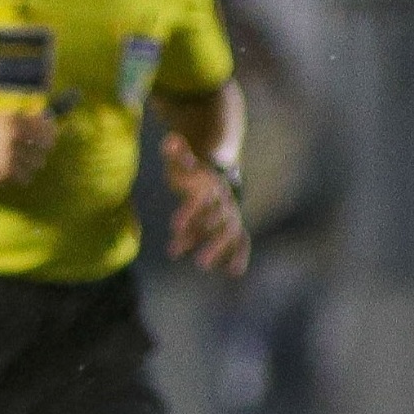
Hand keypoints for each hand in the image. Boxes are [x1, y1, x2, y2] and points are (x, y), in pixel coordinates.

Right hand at [0, 109, 57, 189]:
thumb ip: (17, 119)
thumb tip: (43, 118)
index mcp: (11, 119)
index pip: (43, 125)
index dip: (50, 130)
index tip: (51, 134)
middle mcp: (13, 135)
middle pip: (45, 144)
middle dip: (43, 148)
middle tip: (37, 150)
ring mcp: (10, 155)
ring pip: (37, 163)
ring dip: (32, 163)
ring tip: (21, 162)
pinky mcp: (5, 172)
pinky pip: (25, 177)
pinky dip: (22, 176)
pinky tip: (13, 172)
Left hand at [161, 132, 249, 276]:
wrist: (215, 173)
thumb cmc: (193, 172)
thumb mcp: (182, 162)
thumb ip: (176, 153)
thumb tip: (171, 141)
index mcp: (211, 186)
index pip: (201, 200)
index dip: (190, 213)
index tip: (174, 226)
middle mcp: (224, 201)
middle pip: (217, 220)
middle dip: (204, 237)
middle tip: (189, 256)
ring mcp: (231, 215)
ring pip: (229, 233)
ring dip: (218, 249)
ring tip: (202, 265)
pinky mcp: (233, 227)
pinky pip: (241, 241)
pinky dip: (240, 256)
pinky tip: (234, 272)